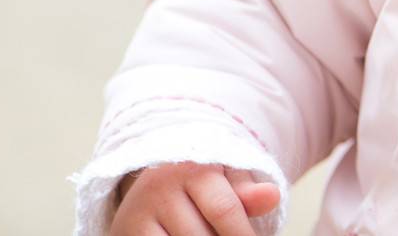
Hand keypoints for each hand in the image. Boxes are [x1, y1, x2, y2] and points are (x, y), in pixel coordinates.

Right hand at [110, 161, 280, 235]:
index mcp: (193, 167)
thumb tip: (272, 196)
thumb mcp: (227, 179)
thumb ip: (247, 191)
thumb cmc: (202, 183)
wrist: (153, 182)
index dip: (243, 235)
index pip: (224, 209)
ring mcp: (138, 213)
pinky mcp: (125, 233)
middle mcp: (160, 187)